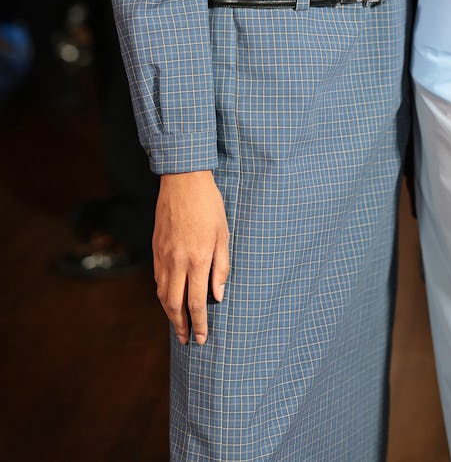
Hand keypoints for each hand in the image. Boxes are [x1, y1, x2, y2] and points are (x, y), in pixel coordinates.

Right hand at [153, 170, 229, 345]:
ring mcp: (162, 256)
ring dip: (169, 313)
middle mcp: (176, 262)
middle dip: (180, 325)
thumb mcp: (223, 234)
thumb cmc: (209, 205)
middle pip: (174, 304)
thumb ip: (221, 266)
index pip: (196, 302)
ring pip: (162, 294)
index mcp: (196, 259)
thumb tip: (218, 295)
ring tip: (177, 325)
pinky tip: (169, 298)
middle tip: (186, 341)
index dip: (199, 323)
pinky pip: (157, 279)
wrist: (183, 181)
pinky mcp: (155, 248)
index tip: (202, 338)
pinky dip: (162, 294)